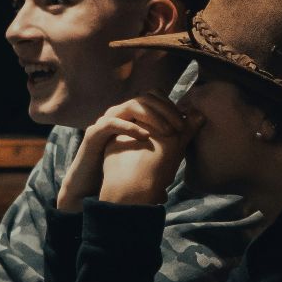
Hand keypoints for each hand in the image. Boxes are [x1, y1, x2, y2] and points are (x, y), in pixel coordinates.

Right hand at [91, 93, 197, 207]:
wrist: (91, 184)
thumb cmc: (121, 169)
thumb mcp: (149, 152)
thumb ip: (167, 141)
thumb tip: (190, 132)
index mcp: (131, 116)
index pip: (154, 97)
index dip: (171, 106)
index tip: (187, 121)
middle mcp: (119, 114)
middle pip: (145, 97)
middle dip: (166, 109)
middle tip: (181, 125)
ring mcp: (106, 122)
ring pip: (132, 105)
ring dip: (153, 116)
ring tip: (167, 131)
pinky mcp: (94, 134)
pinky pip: (113, 123)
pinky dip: (131, 127)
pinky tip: (145, 137)